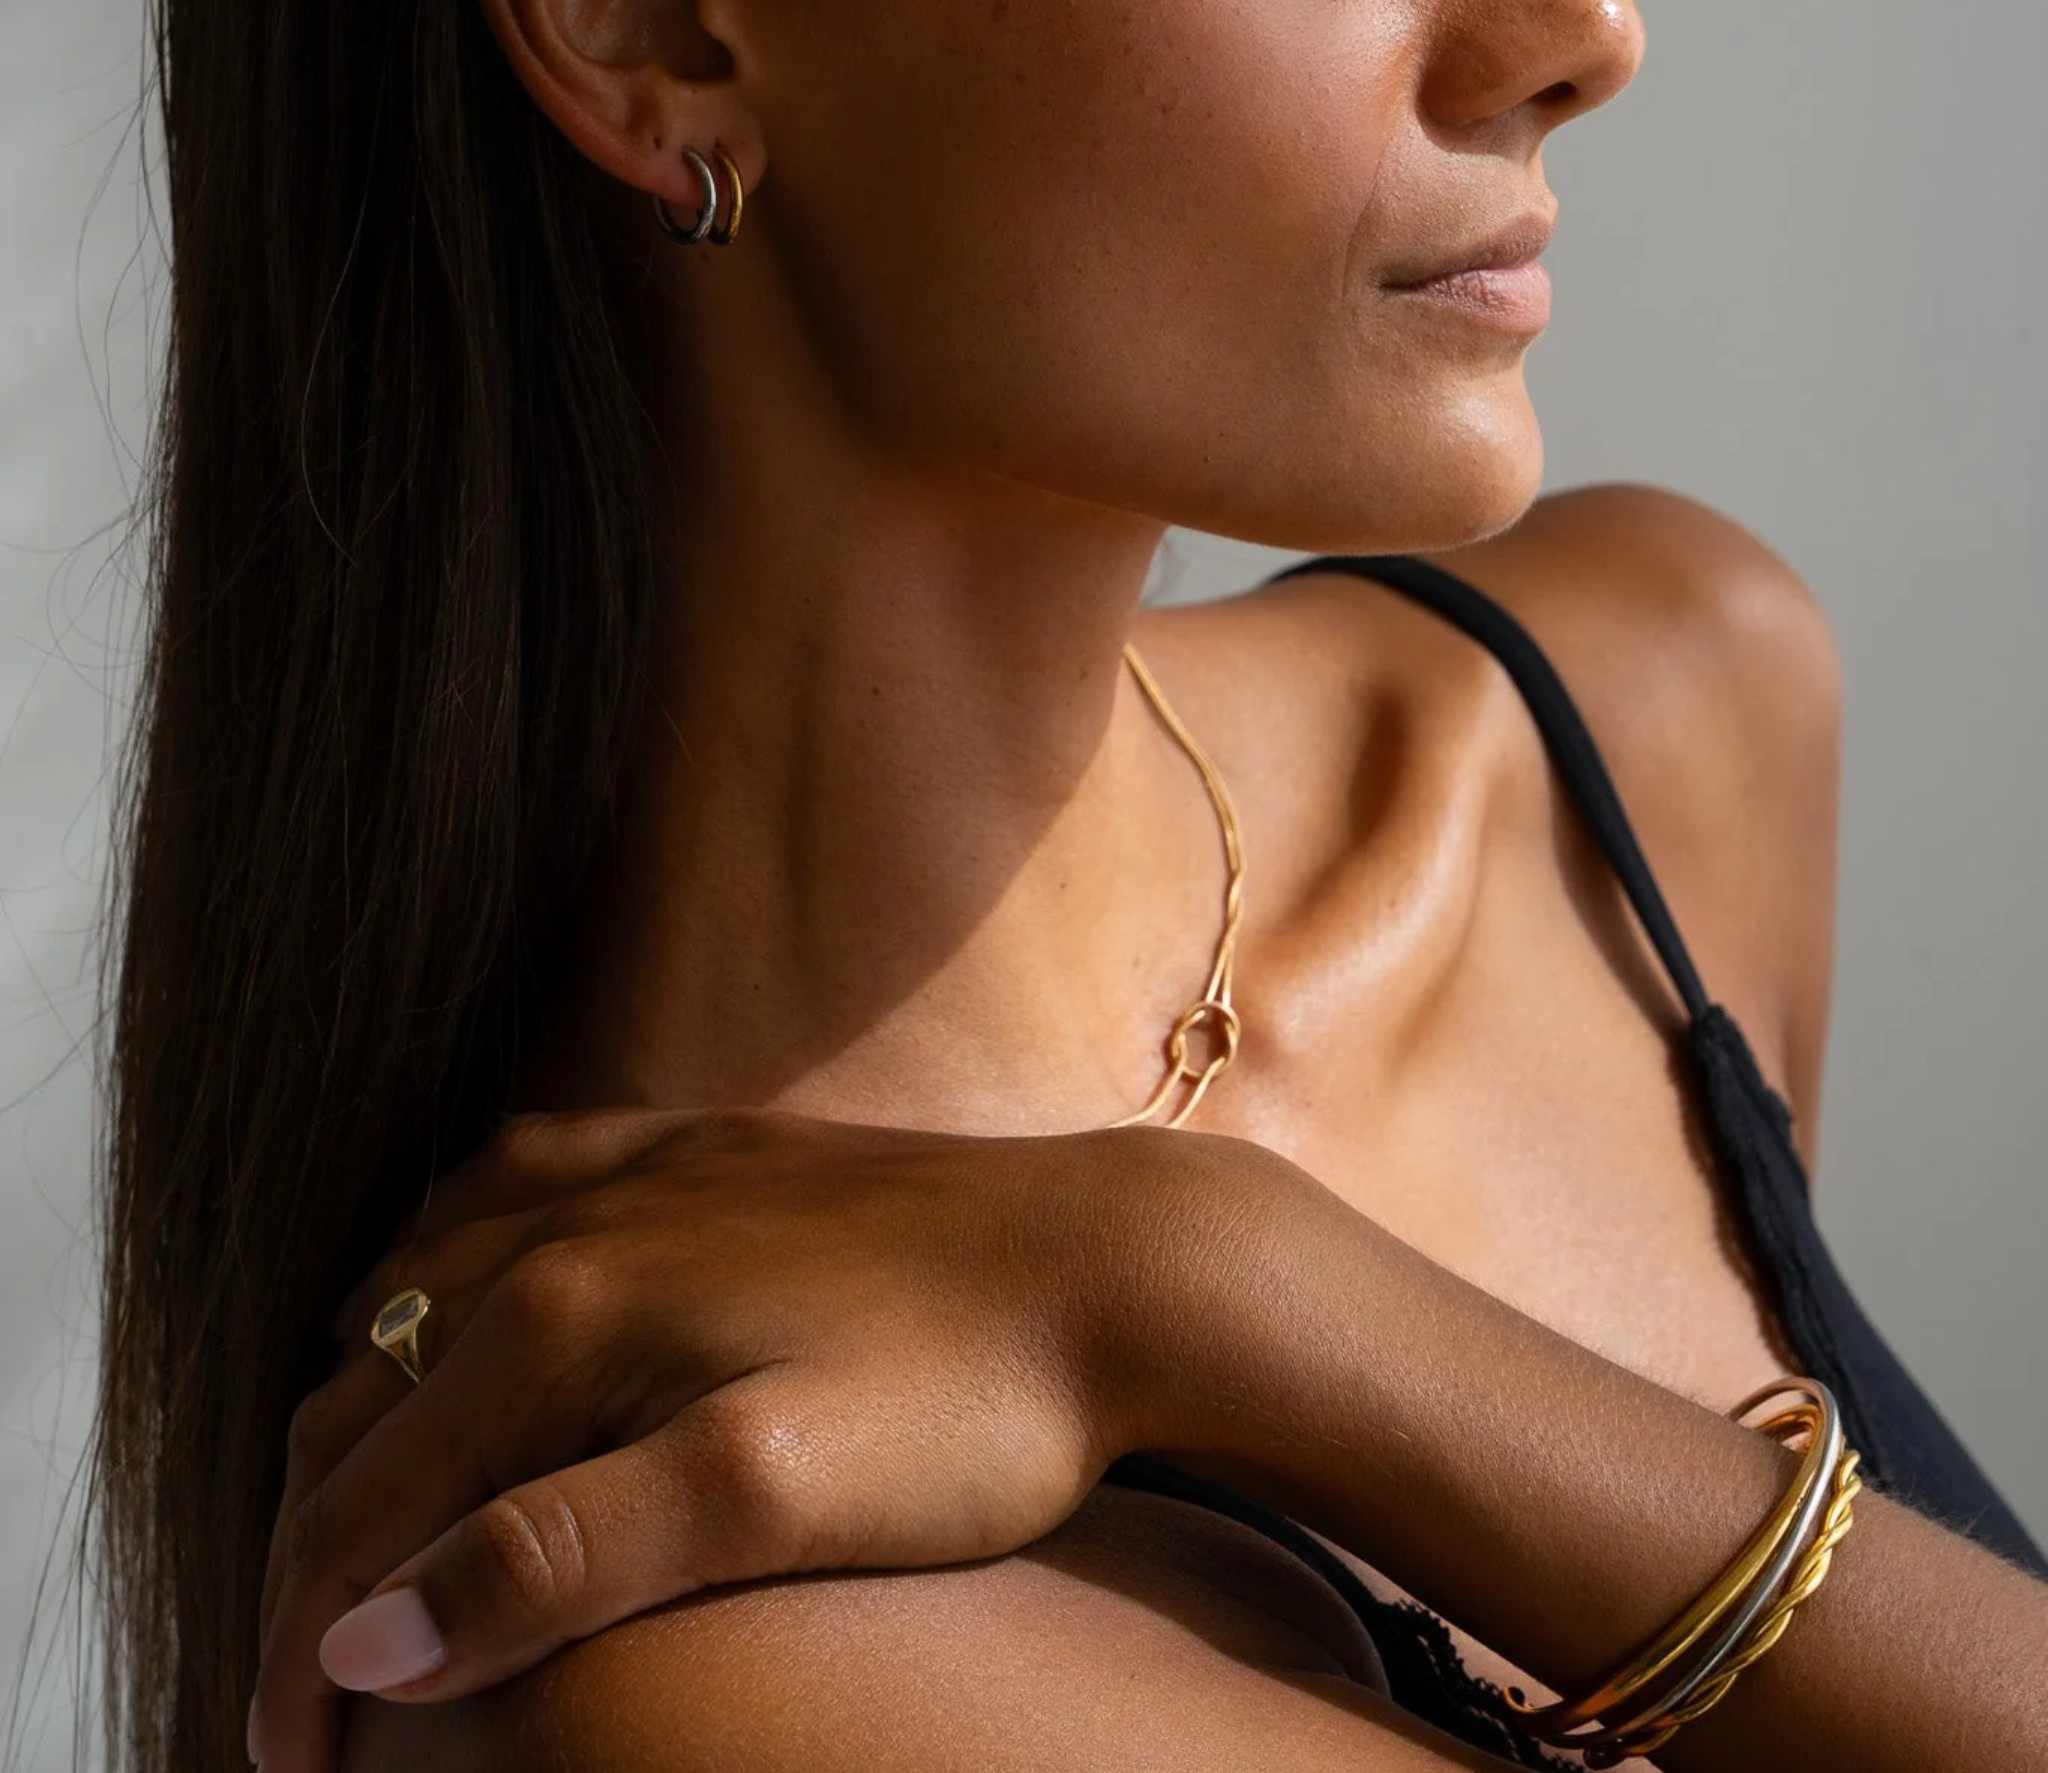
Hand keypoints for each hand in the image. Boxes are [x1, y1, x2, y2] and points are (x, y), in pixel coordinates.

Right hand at [246, 1105, 1248, 1772]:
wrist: (1112, 1261)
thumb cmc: (960, 1403)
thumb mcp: (765, 1499)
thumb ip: (558, 1558)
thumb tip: (365, 1639)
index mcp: (563, 1317)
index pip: (363, 1504)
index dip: (302, 1655)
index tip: (293, 1772)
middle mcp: (567, 1223)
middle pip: (361, 1401)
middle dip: (311, 1552)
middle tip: (314, 1688)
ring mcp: (634, 1170)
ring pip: (411, 1290)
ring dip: (358, 1416)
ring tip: (354, 1532)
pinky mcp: (697, 1147)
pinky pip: (508, 1182)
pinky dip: (435, 1266)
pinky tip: (449, 1303)